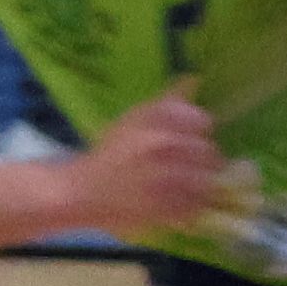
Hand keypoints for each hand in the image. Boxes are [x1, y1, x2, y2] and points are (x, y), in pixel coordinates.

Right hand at [59, 87, 236, 240]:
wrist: (78, 192)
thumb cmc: (108, 155)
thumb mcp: (132, 120)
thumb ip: (166, 102)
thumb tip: (194, 78)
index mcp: (155, 121)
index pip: (201, 121)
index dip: (197, 132)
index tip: (185, 140)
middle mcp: (162, 145)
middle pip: (208, 152)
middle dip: (200, 160)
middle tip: (181, 167)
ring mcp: (166, 178)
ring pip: (207, 180)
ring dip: (198, 185)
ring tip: (180, 187)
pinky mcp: (165, 207)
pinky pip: (196, 205)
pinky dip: (190, 206)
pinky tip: (174, 203)